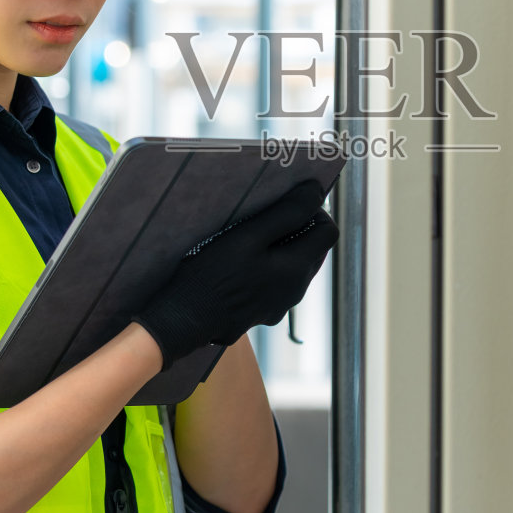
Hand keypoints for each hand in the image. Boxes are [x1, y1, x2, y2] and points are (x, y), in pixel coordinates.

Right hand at [131, 179, 339, 368]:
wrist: (183, 320)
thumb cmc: (213, 275)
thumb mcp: (248, 236)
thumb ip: (286, 214)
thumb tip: (315, 191)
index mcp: (297, 270)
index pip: (329, 231)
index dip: (314, 210)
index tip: (288, 201)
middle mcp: (295, 291)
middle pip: (314, 249)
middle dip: (299, 228)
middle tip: (267, 215)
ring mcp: (279, 305)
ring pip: (295, 267)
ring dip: (283, 247)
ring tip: (251, 237)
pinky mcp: (262, 313)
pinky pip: (276, 283)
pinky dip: (269, 267)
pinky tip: (242, 263)